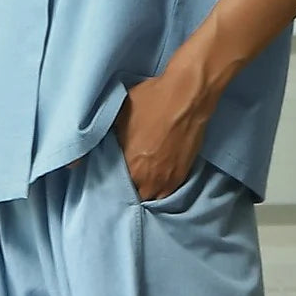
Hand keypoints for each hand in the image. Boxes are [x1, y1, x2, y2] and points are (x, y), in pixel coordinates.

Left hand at [111, 61, 211, 201]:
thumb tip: (108, 144)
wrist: (186, 97)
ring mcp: (166, 181)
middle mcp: (147, 180)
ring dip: (147, 191)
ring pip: (152, 198)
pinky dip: (161, 188)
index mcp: (128, 166)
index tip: (113, 176)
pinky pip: (167, 193)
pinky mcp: (181, 176)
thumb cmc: (153, 101)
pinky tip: (158, 179)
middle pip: (134, 197)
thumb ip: (113, 136)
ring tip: (144, 182)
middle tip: (129, 179)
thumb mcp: (121, 113)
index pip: (115, 187)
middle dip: (131, 190)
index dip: (114, 182)